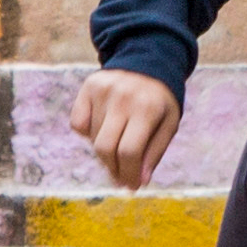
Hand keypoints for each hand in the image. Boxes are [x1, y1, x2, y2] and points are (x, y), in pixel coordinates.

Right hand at [70, 68, 182, 191]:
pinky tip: (103, 126)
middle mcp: (123, 98)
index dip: (128, 174)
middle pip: (105, 148)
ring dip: (104, 149)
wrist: (148, 61)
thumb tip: (139, 182)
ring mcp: (103, 91)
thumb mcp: (169, 125)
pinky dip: (87, 133)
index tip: (130, 186)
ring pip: (92, 138)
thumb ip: (154, 153)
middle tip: (120, 176)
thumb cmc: (160, 101)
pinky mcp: (88, 87)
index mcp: (147, 109)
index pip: (129, 152)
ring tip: (118, 141)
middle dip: (112, 168)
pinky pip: (78, 124)